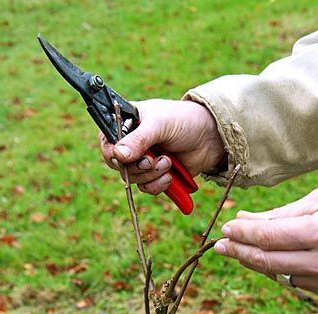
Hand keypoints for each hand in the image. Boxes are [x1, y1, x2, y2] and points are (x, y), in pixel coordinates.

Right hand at [99, 99, 225, 193]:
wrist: (211, 137)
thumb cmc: (184, 120)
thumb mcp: (160, 124)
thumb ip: (139, 139)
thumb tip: (119, 155)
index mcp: (125, 123)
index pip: (106, 142)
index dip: (113, 153)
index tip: (125, 158)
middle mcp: (131, 143)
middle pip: (118, 165)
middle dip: (138, 167)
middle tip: (153, 160)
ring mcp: (143, 160)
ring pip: (133, 179)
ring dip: (151, 175)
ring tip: (168, 163)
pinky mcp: (155, 175)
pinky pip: (147, 188)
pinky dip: (158, 185)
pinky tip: (170, 176)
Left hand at [214, 182, 317, 296]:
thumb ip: (284, 213)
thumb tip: (245, 220)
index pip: (270, 238)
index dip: (242, 235)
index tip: (225, 229)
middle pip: (268, 262)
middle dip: (240, 253)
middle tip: (219, 245)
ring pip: (280, 274)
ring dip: (258, 262)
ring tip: (241, 249)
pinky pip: (297, 282)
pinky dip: (282, 269)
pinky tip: (274, 258)